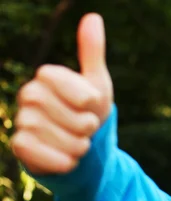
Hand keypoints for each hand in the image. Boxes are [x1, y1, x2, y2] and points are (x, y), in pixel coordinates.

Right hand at [11, 13, 112, 174]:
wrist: (86, 149)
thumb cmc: (90, 112)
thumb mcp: (97, 84)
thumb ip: (92, 53)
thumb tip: (93, 17)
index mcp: (47, 77)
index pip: (61, 81)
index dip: (83, 97)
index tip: (93, 105)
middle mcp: (29, 96)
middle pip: (58, 110)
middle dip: (82, 124)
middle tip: (88, 128)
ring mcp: (22, 120)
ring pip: (48, 132)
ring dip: (75, 144)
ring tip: (80, 144)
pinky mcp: (20, 146)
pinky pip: (35, 151)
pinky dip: (59, 159)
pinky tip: (70, 159)